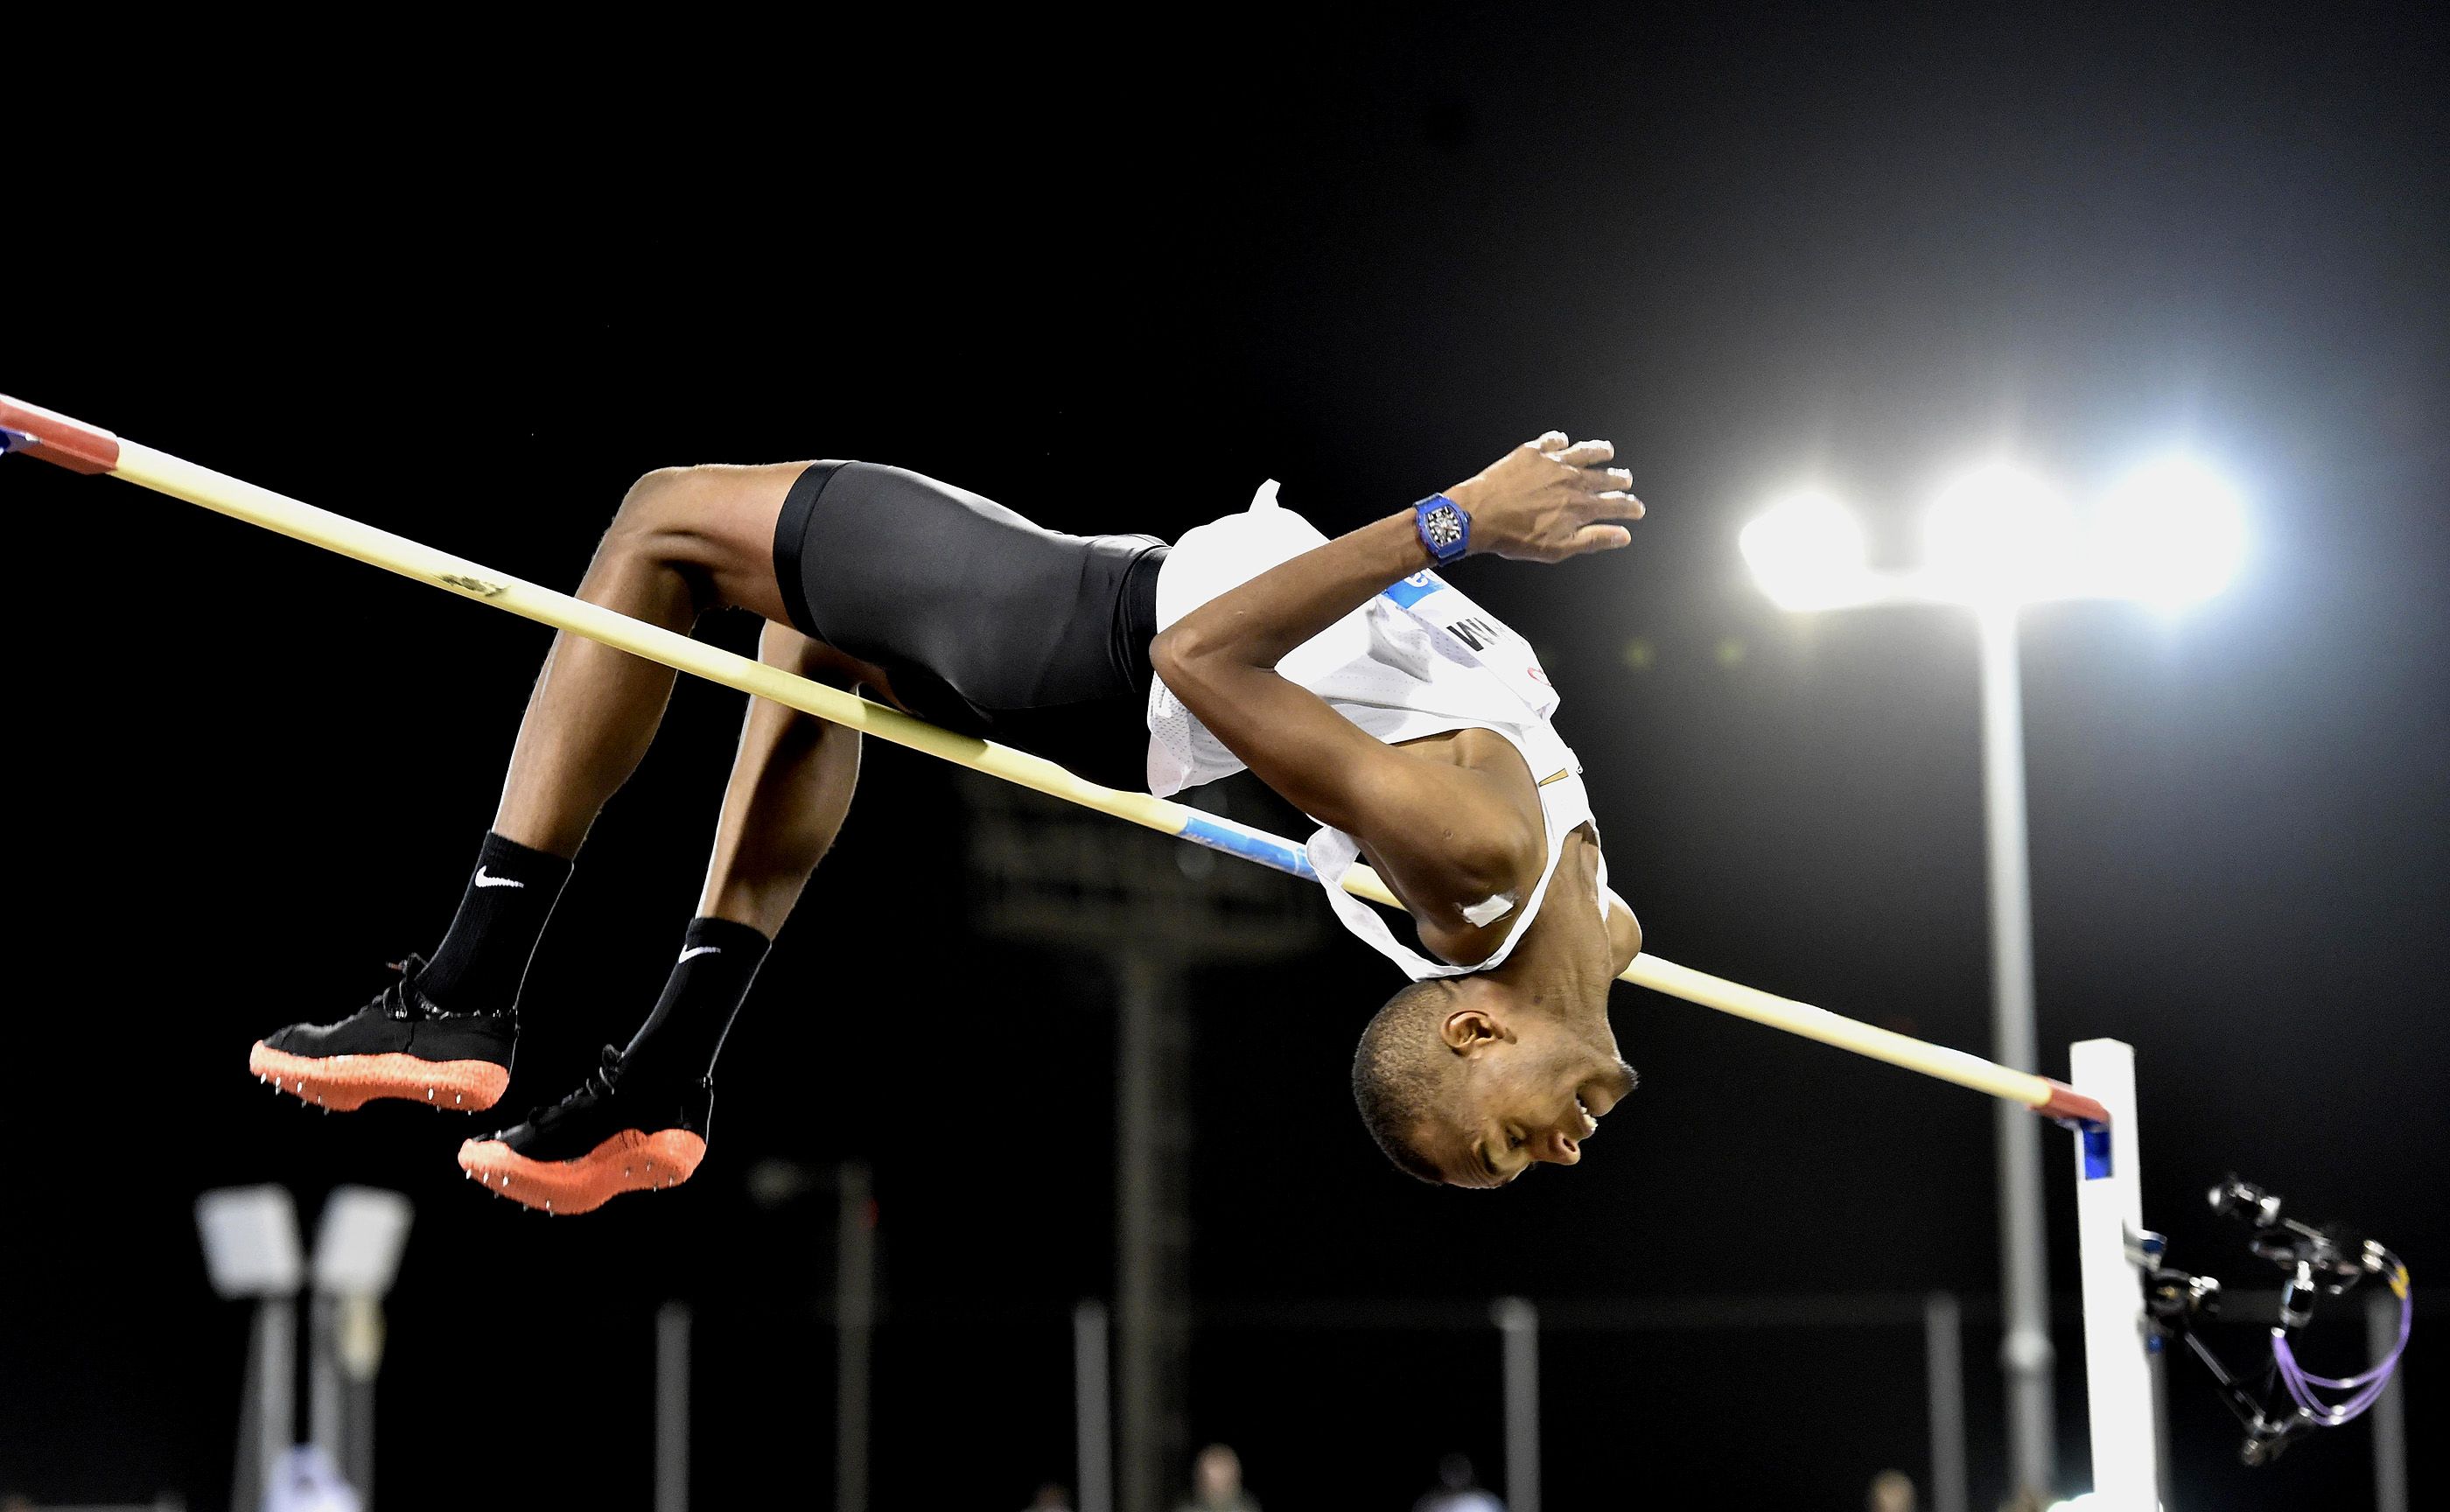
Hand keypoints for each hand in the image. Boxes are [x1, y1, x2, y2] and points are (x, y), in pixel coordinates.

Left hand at [1445, 432, 1643, 562]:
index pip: (1615, 505)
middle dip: (1618, 479)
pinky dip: (1561, 440)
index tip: (1638, 509)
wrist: (1479, 514)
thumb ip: (1593, 540)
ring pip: (1584, 452)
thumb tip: (1623, 536)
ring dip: (1598, 451)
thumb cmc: (1514, 536)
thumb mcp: (1558, 548)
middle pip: (1603, 477)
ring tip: (1608, 451)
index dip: (1630, 507)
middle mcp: (1571, 480)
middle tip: (1626, 479)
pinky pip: (1553, 440)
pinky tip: (1563, 440)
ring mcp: (1552, 463)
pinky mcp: (1532, 452)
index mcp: (1579, 506)